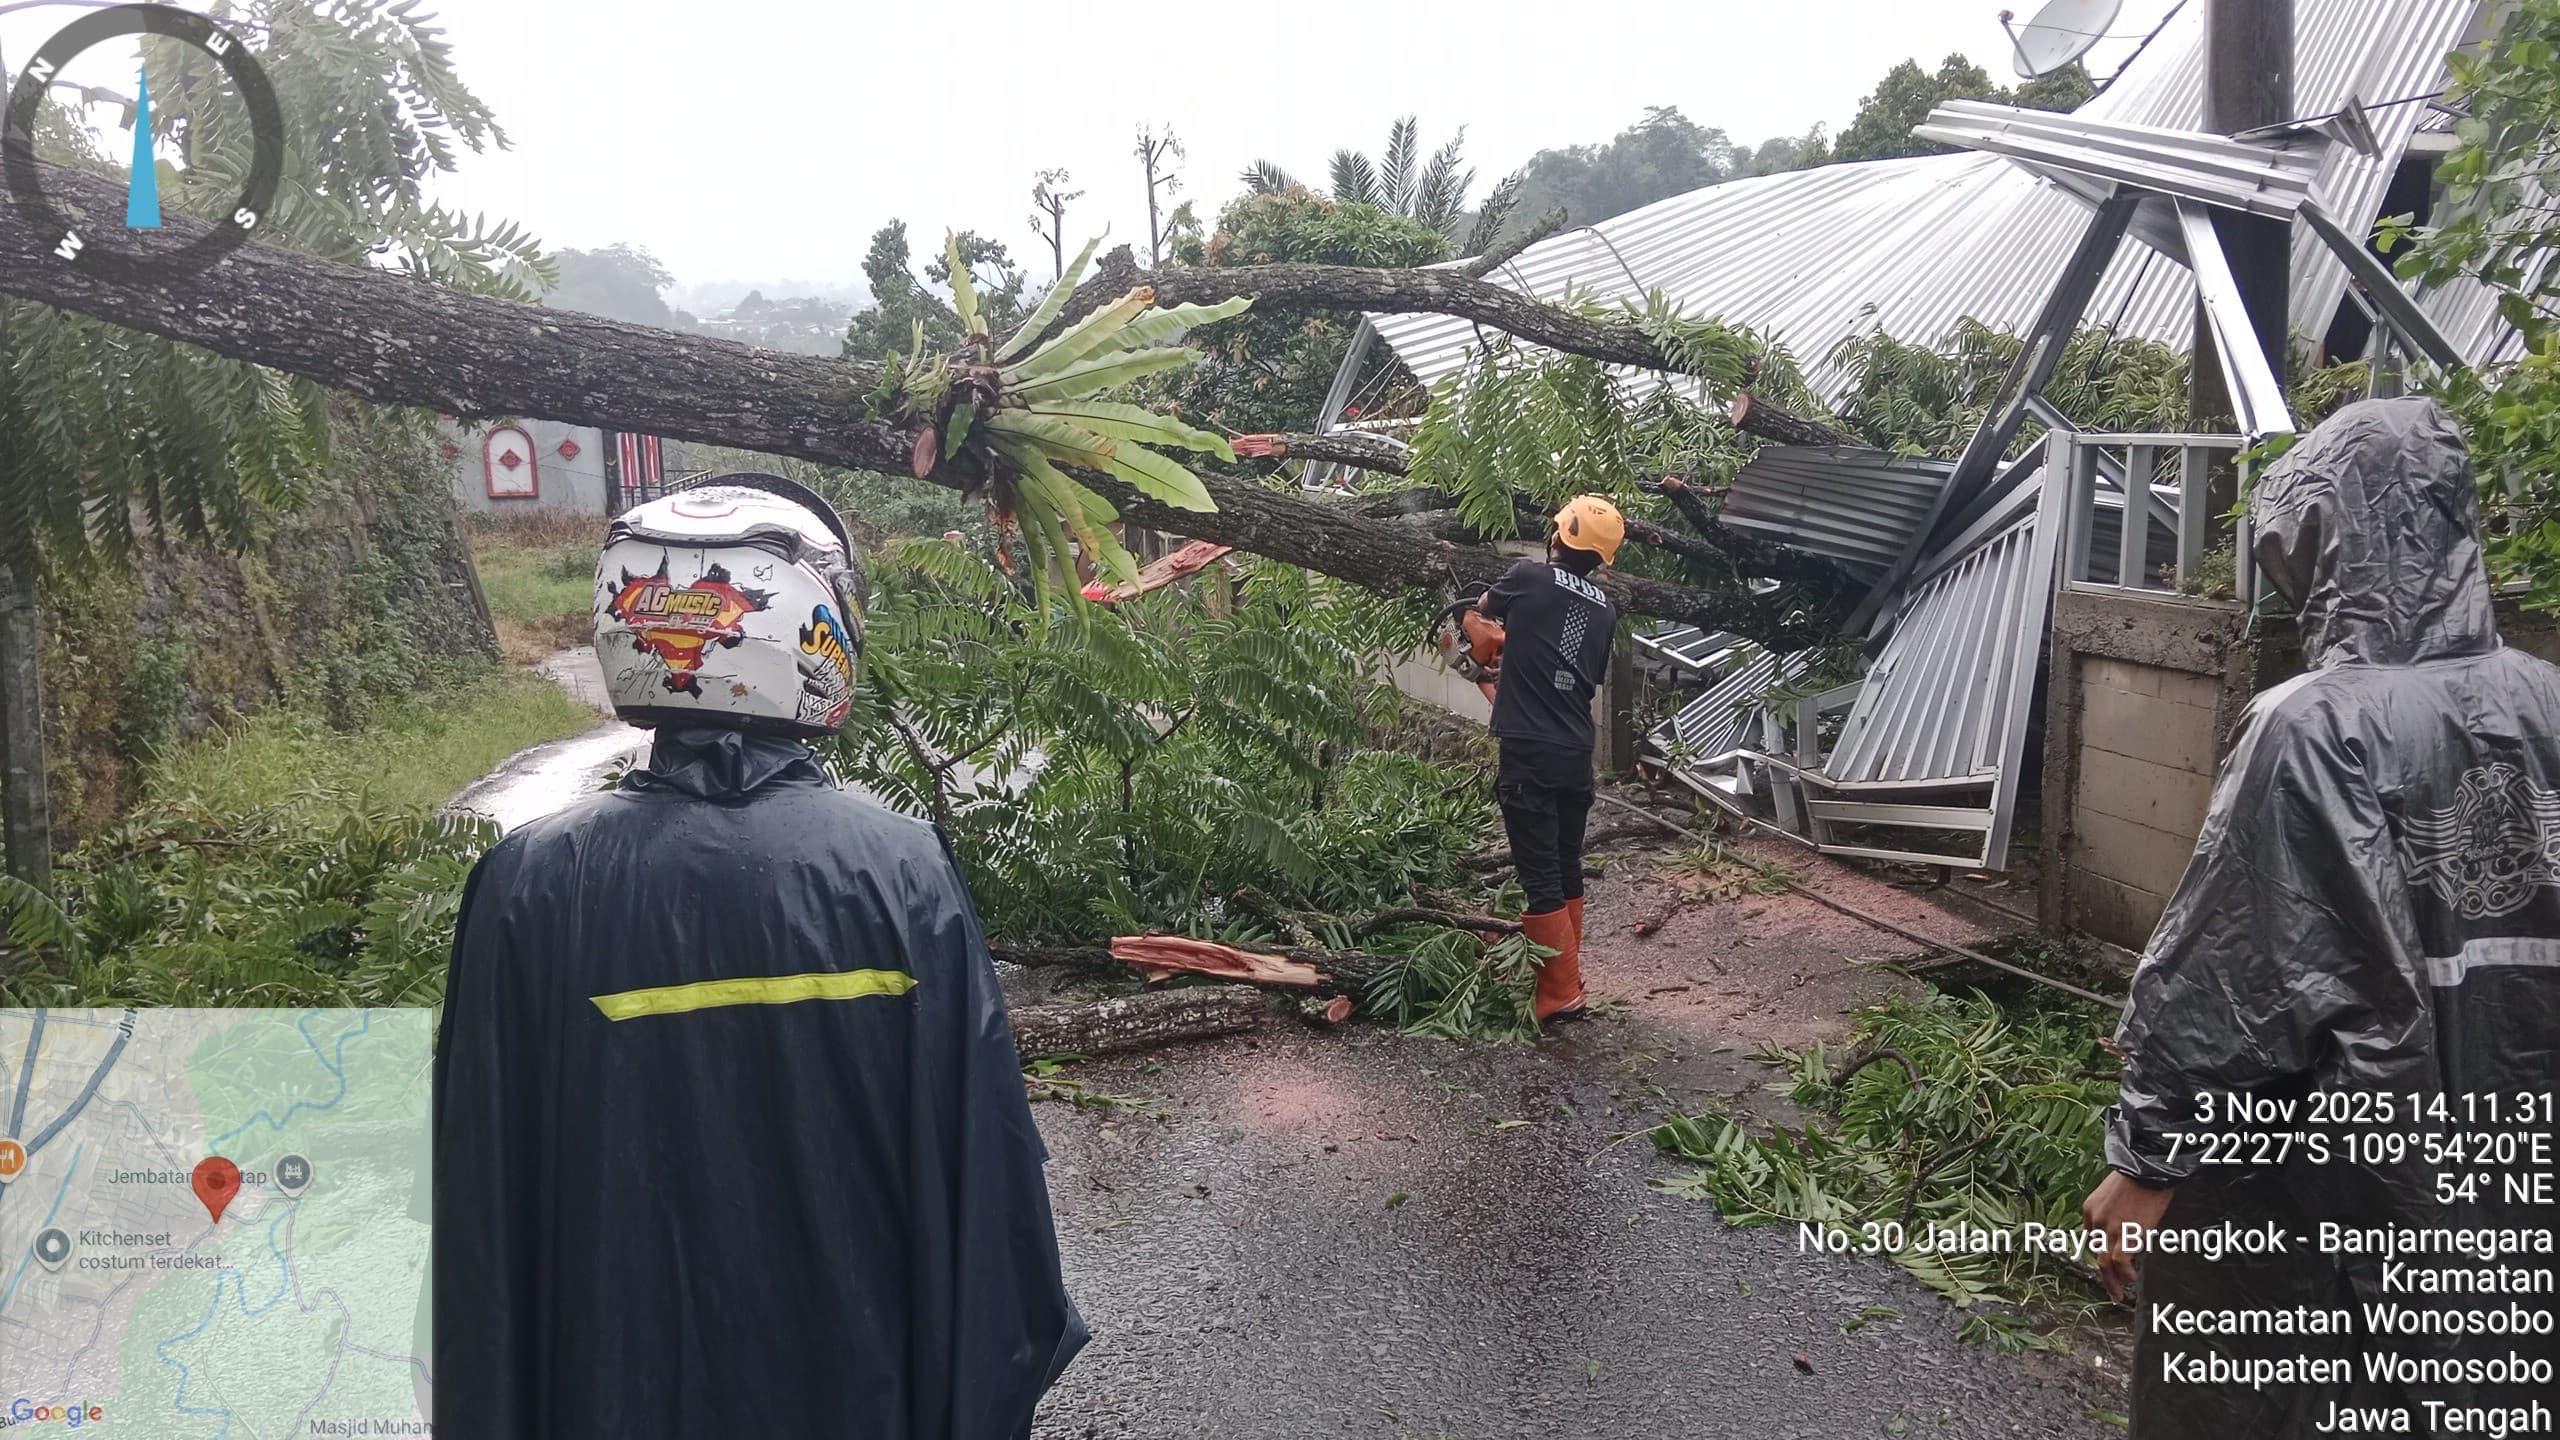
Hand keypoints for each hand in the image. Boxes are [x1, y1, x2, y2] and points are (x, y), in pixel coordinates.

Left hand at [2081, 1170, 2174, 1300]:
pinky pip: (2119, 1262)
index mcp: (2090, 1208)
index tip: (2109, 1263)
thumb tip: (2125, 1227)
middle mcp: (2095, 1220)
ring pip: (2104, 1262)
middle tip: (2112, 1288)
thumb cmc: (2139, 1177)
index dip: (2101, 1251)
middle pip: (2095, 1252)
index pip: (2092, 1237)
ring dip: (2111, 1281)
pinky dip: (2125, 1274)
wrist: (2149, 1168)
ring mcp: (2109, 1229)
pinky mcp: (2125, 1234)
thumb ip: (2114, 1212)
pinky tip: (2132, 1280)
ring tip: (2119, 1293)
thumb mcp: (2117, 1193)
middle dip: (2103, 1272)